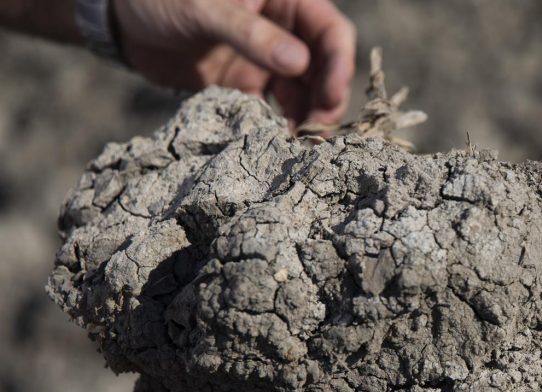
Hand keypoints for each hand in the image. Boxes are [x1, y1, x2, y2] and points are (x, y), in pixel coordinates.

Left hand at [111, 0, 356, 125]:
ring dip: (306, 120)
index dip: (340, 64)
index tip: (331, 96)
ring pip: (303, 94)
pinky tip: (274, 146)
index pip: (331, 33)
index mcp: (286, 1)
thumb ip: (252, 35)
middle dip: (326, 100)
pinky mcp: (247, 86)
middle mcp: (284, 32)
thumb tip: (300, 65)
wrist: (121, 21)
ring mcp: (267, 61)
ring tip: (299, 147)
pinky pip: (272, 110)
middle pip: (324, 69)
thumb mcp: (206, 9)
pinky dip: (277, 129)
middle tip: (317, 131)